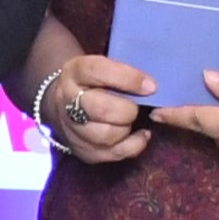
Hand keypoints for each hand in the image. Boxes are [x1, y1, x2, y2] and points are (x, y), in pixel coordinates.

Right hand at [36, 52, 160, 166]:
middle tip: (138, 106)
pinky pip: (114, 153)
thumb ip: (125, 69)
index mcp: (75, 72)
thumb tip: (152, 83)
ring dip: (127, 128)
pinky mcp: (82, 151)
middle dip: (128, 109)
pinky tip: (141, 134)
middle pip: (101, 109)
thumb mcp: (104, 65)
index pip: (98, 72)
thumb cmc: (96, 80)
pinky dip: (134, 145)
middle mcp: (68, 100)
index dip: (128, 79)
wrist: (66, 103)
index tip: (150, 86)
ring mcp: (72, 129)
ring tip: (132, 120)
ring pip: (107, 135)